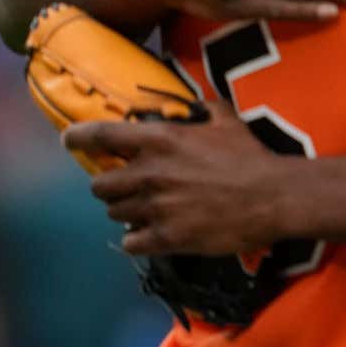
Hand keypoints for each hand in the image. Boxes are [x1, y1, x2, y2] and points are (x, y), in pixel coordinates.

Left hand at [65, 108, 291, 260]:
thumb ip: (205, 109)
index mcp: (159, 140)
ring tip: (148, 211)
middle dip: (111, 186)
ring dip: (127, 211)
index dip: (77, 138)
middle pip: (99, 184)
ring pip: (114, 213)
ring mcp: (155, 208)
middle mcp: (149, 174)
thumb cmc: (251, 156)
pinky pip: (131, 242)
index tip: (70, 142)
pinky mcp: (166, 238)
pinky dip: (138, 239)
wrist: (274, 197)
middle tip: (130, 187)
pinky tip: (153, 234)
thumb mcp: (227, 121)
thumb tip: (197, 104)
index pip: (98, 136)